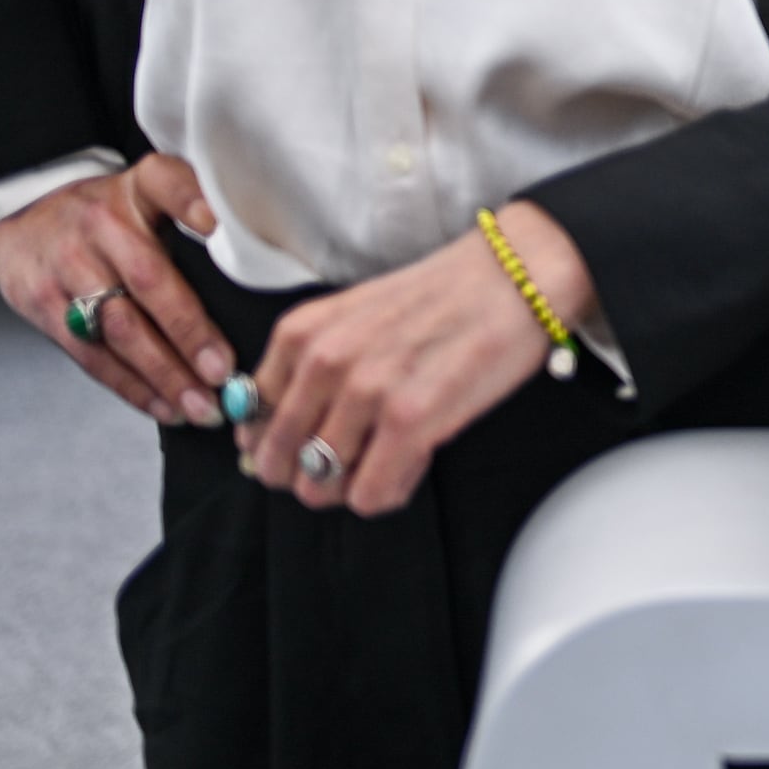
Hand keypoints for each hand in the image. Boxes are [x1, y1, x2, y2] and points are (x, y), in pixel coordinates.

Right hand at [0, 154, 234, 427]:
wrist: (22, 210)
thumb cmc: (105, 207)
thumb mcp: (148, 183)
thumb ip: (189, 197)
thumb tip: (229, 226)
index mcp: (135, 192)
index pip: (166, 187)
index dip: (192, 203)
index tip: (217, 228)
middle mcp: (99, 230)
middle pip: (147, 284)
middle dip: (188, 335)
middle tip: (223, 374)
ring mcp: (66, 271)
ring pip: (118, 330)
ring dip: (162, 374)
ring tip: (199, 406)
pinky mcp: (43, 308)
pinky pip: (90, 355)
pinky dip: (129, 385)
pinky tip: (161, 406)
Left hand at [234, 202, 586, 515]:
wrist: (518, 273)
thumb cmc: (444, 296)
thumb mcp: (354, 315)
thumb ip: (309, 364)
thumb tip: (270, 434)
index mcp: (301, 334)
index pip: (250, 422)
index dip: (278, 444)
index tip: (310, 444)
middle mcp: (324, 362)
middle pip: (278, 463)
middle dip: (308, 475)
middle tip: (351, 461)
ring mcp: (366, 392)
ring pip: (319, 487)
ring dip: (350, 486)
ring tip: (387, 459)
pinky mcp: (412, 420)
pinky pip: (370, 495)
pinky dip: (388, 492)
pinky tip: (413, 463)